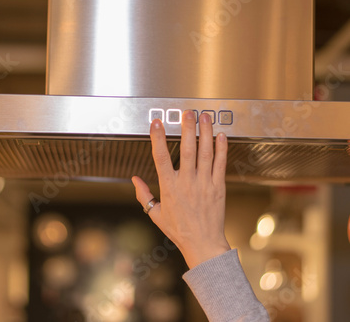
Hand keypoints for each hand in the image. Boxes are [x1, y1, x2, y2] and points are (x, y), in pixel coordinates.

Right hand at [132, 111, 230, 268]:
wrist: (203, 244)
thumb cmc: (179, 230)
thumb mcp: (155, 214)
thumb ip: (143, 195)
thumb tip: (135, 180)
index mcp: (169, 187)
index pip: (161, 157)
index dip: (158, 138)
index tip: (157, 123)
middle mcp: (187, 182)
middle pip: (186, 149)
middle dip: (187, 128)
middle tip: (187, 113)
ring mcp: (204, 183)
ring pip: (205, 152)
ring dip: (205, 132)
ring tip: (205, 116)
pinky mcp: (218, 187)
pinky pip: (220, 163)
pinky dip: (221, 148)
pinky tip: (220, 135)